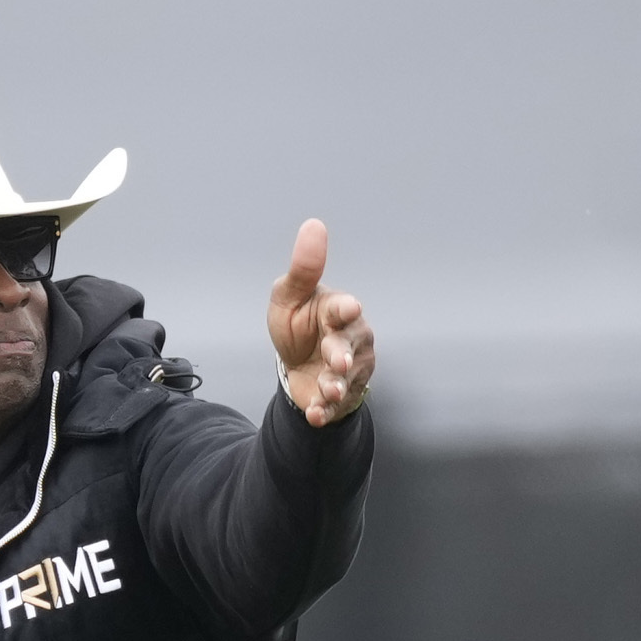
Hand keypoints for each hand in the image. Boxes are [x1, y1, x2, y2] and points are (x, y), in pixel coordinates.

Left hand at [267, 219, 373, 425]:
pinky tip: (315, 414)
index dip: (345, 310)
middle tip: (337, 361)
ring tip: (326, 391)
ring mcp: (349, 370)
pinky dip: (325, 411)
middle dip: (342, 354)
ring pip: (347, 378)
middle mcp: (350, 339)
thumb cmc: (298, 324)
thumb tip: (314, 225)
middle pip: (349, 346)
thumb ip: (303, 269)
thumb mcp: (289, 296)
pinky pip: (336, 405)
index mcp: (337, 311)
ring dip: (335, 385)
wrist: (297, 367)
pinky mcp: (341, 396)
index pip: (343, 309)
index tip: (348, 308)